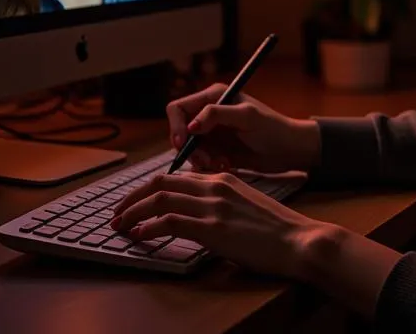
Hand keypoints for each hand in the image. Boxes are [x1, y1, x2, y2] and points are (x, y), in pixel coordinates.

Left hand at [110, 169, 326, 277]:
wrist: (297, 239)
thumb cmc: (275, 229)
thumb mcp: (244, 204)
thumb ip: (220, 202)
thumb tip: (196, 214)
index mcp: (222, 178)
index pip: (175, 176)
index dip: (150, 189)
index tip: (135, 203)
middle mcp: (214, 185)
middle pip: (161, 182)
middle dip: (133, 197)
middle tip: (117, 212)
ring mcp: (212, 205)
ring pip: (159, 199)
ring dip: (133, 212)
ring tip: (118, 224)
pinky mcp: (211, 227)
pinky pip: (169, 222)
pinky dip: (148, 227)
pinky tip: (138, 235)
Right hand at [167, 82, 319, 174]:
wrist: (289, 150)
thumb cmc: (272, 128)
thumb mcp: (247, 117)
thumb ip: (217, 115)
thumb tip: (190, 125)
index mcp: (213, 97)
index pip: (177, 108)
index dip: (176, 126)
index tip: (184, 144)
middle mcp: (208, 113)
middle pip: (180, 132)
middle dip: (191, 149)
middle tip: (208, 161)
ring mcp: (212, 133)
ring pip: (189, 150)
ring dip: (201, 160)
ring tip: (223, 163)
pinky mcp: (217, 150)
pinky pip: (200, 161)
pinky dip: (209, 166)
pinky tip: (227, 165)